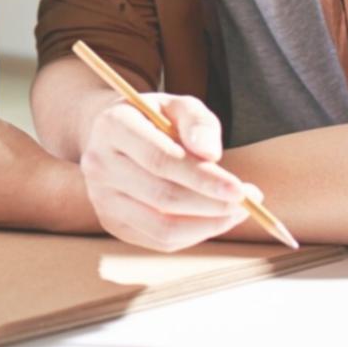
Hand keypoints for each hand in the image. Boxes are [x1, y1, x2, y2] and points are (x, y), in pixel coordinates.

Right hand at [79, 93, 254, 251]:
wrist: (114, 136)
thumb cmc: (154, 119)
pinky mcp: (111, 222)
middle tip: (249, 202)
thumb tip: (211, 154)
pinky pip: (160, 240)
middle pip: (162, 196)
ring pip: (162, 226)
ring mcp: (100, 198)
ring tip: (236, 212)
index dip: (203, 178)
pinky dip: (194, 234)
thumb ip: (198, 122)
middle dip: (212, 204)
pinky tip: (212, 219)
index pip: (160, 160)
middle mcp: (98, 164)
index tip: (241, 189)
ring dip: (208, 224)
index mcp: (112, 126)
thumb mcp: (177, 106)